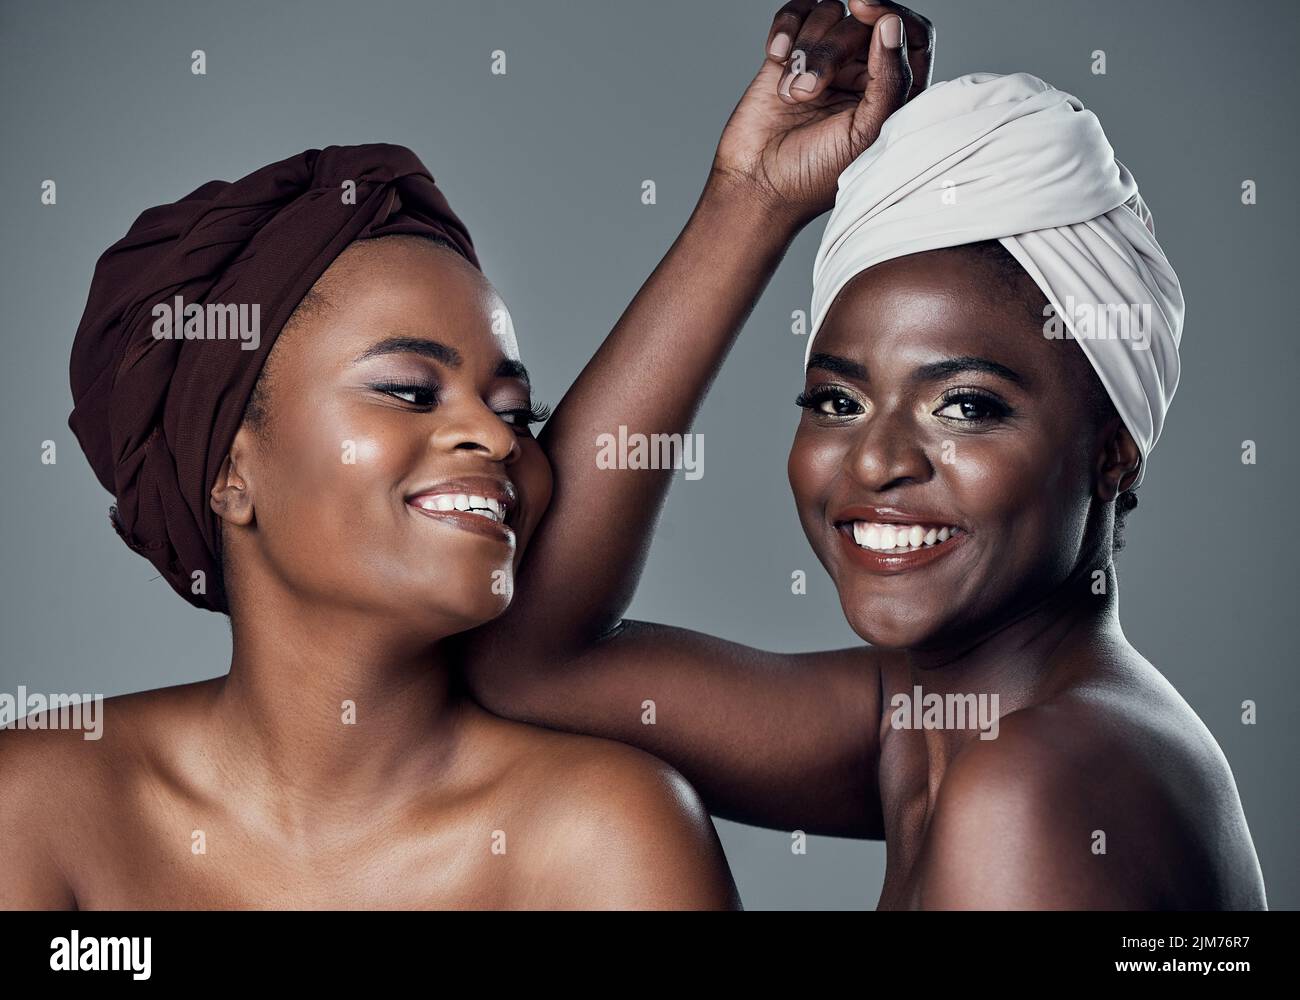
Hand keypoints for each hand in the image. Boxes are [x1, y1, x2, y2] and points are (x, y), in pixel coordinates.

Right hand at [711, 0, 934, 228]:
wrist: (757, 184)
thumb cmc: (815, 173)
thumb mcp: (867, 133)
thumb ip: (890, 78)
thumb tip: (891, 23)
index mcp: (894, 93)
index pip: (911, 34)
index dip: (892, 15)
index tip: (868, 10)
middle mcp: (865, 72)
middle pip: (865, 22)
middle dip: (834, 48)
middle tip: (810, 90)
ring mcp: (827, 61)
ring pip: (830, 13)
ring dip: (807, 48)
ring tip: (791, 95)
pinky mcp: (790, 54)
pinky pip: (797, 12)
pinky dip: (786, 27)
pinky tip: (775, 55)